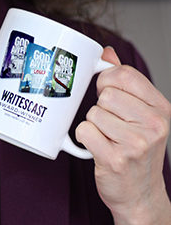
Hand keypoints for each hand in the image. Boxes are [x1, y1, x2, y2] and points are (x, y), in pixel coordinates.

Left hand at [76, 47, 170, 224]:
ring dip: (93, 124)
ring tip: (107, 138)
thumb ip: (124, 81)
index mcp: (161, 108)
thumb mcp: (140, 113)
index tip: (107, 91)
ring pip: (93, 112)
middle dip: (100, 107)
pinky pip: (84, 130)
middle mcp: (154, 125)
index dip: (107, 80)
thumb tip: (107, 52)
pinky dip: (85, 138)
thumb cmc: (136, 148)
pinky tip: (98, 147)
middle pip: (106, 94)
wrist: (139, 193)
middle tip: (111, 123)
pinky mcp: (115, 159)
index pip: (124, 74)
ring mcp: (136, 144)